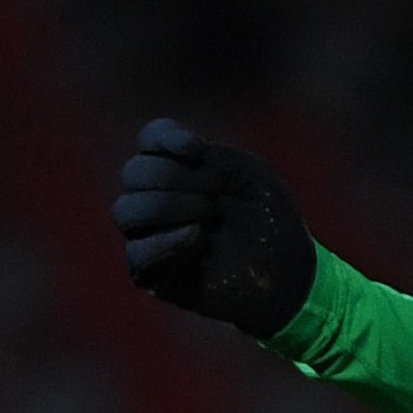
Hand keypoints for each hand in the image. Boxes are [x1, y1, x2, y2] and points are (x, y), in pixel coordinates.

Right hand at [110, 118, 317, 336]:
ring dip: (167, 207)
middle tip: (216, 194)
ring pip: (125, 211)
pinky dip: (166, 243)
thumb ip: (211, 156)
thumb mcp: (249, 174)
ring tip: (209, 216)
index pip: (149, 140)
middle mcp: (156, 198)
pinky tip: (198, 238)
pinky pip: (137, 255)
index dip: (165, 138)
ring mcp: (151, 236)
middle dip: (175, 177)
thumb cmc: (268, 217)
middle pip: (133, 172)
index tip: (199, 150)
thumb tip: (176, 158)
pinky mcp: (154, 275)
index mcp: (178, 168)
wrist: (288, 269)